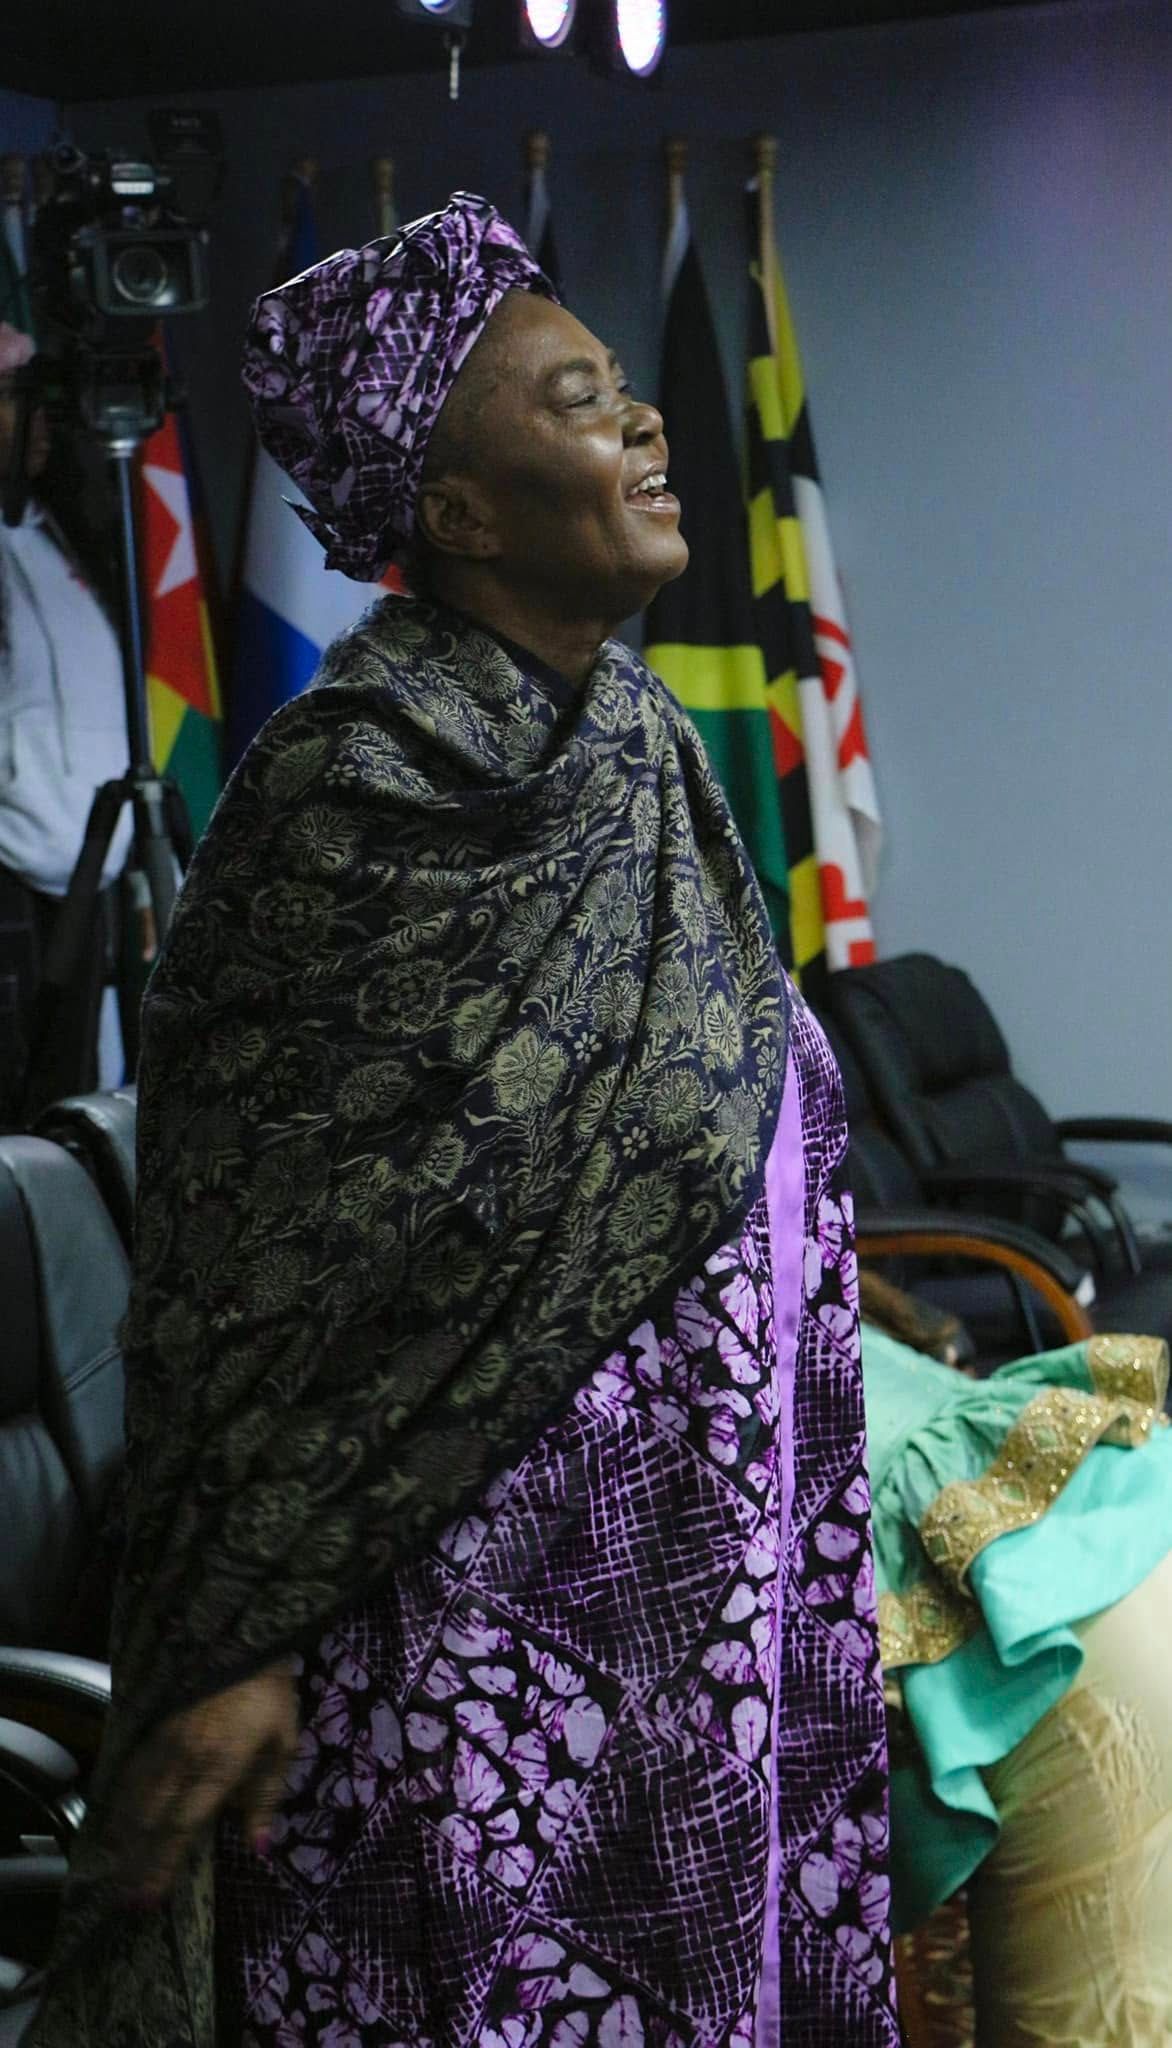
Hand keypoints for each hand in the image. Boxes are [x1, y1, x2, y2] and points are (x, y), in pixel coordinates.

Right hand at [106, 1661, 299, 1906]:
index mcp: (217, 1766)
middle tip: (124, 1899)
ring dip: (123, 1835)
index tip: (148, 1900)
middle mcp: (181, 1759)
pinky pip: (128, 1769)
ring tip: (114, 1867)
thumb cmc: (268, 1691)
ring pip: (133, 1797)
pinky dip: (118, 1798)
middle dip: (136, 1862)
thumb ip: (267, 1796)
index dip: (162, 1866)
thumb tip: (258, 1847)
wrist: (240, 1634)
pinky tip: (113, 1814)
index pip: (182, 1828)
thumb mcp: (282, 1742)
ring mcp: (160, 1739)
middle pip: (150, 1820)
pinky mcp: (151, 1722)